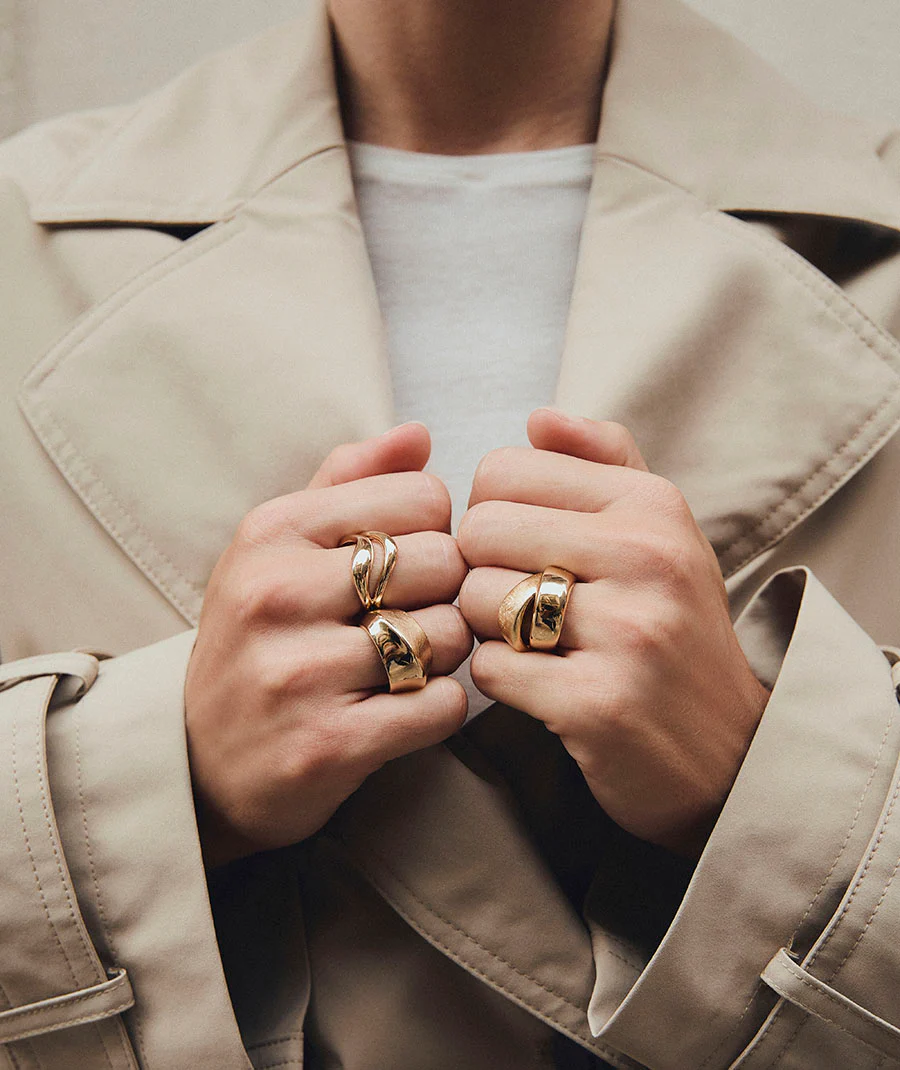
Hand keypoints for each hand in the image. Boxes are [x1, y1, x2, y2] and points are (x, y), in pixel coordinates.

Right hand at [185, 422, 471, 866]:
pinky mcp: (328, 743)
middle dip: (444, 594)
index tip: (405, 563)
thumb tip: (420, 433)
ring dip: (444, 654)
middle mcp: (277, 593)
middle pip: (446, 561)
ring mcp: (298, 672)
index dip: (433, 531)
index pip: (423, 495)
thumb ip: (349, 480)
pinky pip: (443, 705)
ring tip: (404, 664)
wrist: (202, 762)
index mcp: (272, 530)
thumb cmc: (259, 638)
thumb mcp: (279, 545)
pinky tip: (403, 708)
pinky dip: (440, 708)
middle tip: (412, 617)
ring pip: (450, 635)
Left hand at [458, 409, 769, 856]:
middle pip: (479, 530)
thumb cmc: (674, 628)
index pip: (502, 469)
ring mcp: (628, 632)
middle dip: (481, 569)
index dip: (491, 512)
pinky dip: (499, 680)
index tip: (520, 548)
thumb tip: (537, 417)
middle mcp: (647, 556)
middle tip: (518, 601)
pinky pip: (489, 668)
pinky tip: (539, 685)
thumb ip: (603, 460)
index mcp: (652, 504)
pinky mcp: (599, 705)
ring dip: (488, 628)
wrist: (731, 751)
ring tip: (534, 644)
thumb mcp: (661, 531)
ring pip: (478, 599)